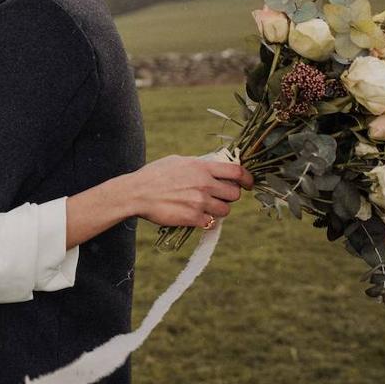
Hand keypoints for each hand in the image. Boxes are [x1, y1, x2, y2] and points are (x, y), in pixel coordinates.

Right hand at [129, 152, 253, 227]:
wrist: (137, 193)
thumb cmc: (154, 175)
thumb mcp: (178, 161)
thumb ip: (199, 164)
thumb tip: (214, 166)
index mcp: (202, 167)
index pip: (236, 172)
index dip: (247, 178)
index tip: (248, 184)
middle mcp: (204, 184)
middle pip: (235, 194)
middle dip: (229, 196)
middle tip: (218, 196)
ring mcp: (200, 202)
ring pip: (225, 210)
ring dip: (218, 210)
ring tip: (204, 207)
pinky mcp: (193, 218)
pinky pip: (210, 222)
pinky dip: (204, 220)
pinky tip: (193, 215)